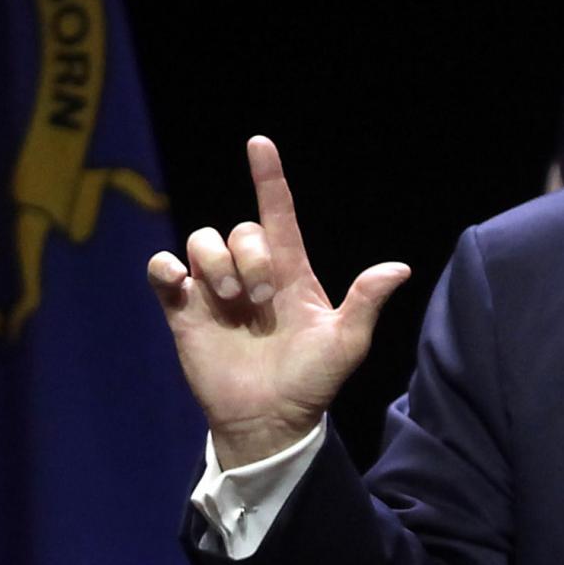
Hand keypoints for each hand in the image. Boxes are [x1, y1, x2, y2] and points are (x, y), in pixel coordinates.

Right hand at [147, 136, 413, 466]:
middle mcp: (251, 274)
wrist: (269, 421)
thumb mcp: (346, 343)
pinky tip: (182, 285)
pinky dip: (167, 268)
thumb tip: (399, 268)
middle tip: (260, 299)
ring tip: (232, 303)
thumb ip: (366, 303)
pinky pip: (164, 269)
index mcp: (291, 273)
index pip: (278, 213)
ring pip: (202, 240)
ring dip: (216, 264)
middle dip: (249, 255)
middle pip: (239, 229)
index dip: (269, 178)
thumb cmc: (312, 382)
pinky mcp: (184, 311)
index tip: (259, 143)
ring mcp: (215, 291)